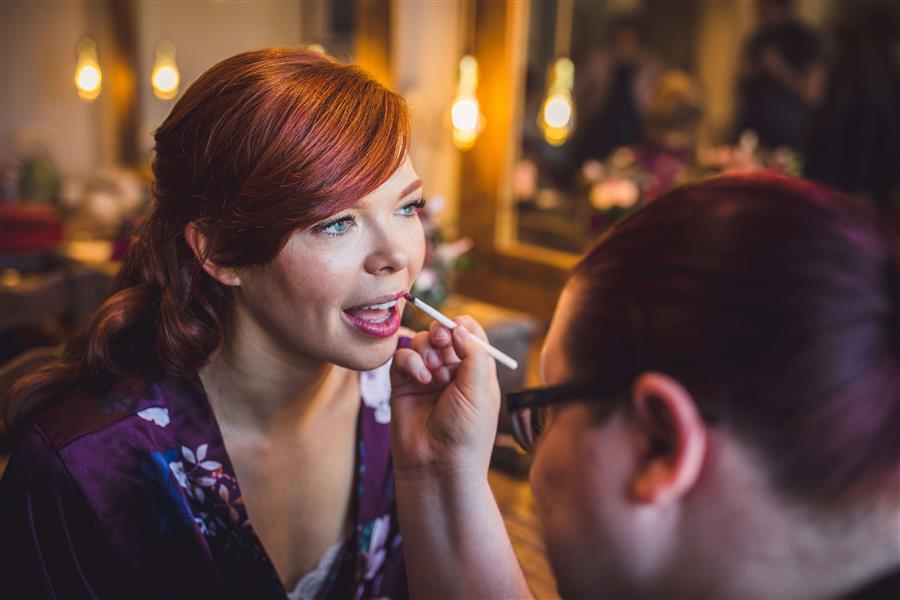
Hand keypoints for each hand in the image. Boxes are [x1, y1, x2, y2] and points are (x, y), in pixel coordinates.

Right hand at [390, 316, 500, 478]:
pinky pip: (402, 358)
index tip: (457, 325)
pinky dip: (410, 361)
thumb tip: (460, 326)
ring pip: (421, 342)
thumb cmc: (467, 433)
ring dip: (426, 349)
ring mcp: (426, 378)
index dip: (462, 326)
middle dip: (442, 332)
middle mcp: (451, 373)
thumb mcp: (480, 390)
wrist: (438, 466)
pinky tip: (420, 379)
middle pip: (443, 334)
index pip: (469, 336)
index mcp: (475, 373)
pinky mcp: (403, 385)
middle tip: (441, 340)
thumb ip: (474, 353)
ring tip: (433, 372)